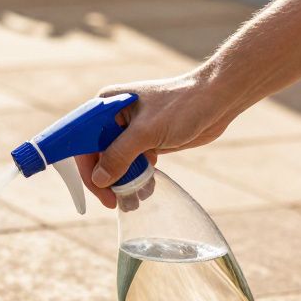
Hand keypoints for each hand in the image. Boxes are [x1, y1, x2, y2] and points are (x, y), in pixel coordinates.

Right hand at [75, 72, 242, 207]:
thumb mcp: (147, 132)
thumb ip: (119, 155)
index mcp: (105, 106)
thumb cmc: (182, 106)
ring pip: (115, 163)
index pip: (82, 141)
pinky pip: (132, 164)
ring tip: (135, 199)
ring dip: (122, 182)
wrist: (217, 100)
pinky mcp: (146, 140)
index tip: (98, 191)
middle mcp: (113, 118)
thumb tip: (99, 180)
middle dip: (106, 180)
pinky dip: (137, 177)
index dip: (86, 168)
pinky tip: (147, 186)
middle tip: (115, 201)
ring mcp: (130, 130)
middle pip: (97, 155)